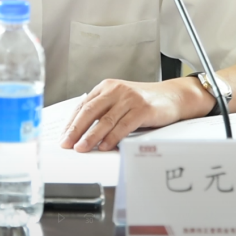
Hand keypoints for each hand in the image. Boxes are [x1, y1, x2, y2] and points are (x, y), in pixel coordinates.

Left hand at [59, 79, 193, 151]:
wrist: (173, 96)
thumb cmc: (144, 101)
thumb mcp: (120, 101)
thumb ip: (103, 111)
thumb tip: (81, 131)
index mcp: (107, 87)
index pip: (83, 105)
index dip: (71, 122)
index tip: (63, 136)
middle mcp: (116, 90)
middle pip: (90, 111)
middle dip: (76, 129)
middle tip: (67, 144)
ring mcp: (130, 98)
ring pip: (105, 120)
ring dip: (91, 136)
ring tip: (82, 148)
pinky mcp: (143, 108)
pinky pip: (123, 125)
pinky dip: (112, 137)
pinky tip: (105, 146)